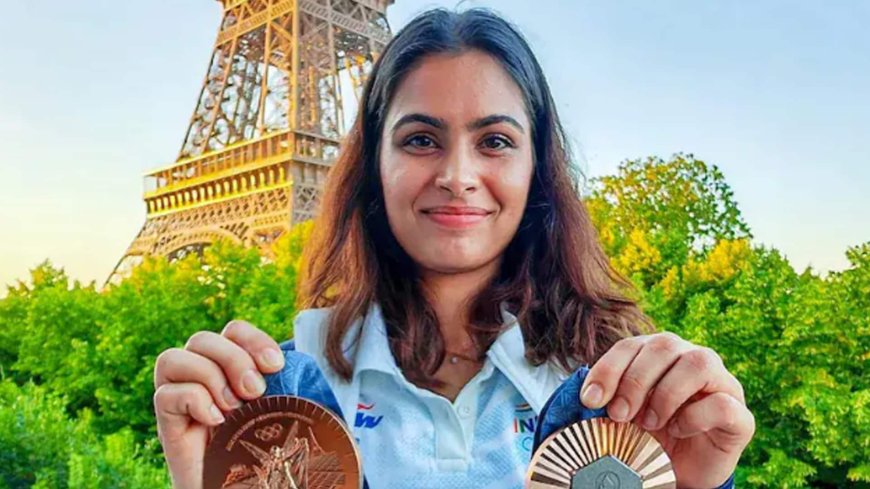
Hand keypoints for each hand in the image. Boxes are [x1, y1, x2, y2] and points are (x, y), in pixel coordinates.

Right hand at [153, 320, 284, 488]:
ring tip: (233, 408)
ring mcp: (181, 402)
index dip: (252, 339)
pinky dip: (194, 400)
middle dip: (233, 358)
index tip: (276, 365)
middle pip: (201, 338)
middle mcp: (200, 379)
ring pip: (173, 358)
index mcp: (230, 370)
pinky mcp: (168, 426)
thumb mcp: (284, 411)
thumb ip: (286, 385)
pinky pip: (166, 394)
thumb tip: (297, 365)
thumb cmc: (269, 453)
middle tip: (256, 391)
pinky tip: (216, 422)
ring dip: (209, 377)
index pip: (232, 330)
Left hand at [579, 332, 754, 488]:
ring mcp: (721, 384)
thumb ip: (607, 400)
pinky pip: (723, 403)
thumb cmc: (648, 436)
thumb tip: (584, 398)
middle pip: (664, 346)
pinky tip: (678, 430)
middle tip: (619, 415)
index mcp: (658, 354)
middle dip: (634, 381)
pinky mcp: (740, 415)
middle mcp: (691, 359)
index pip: (630, 344)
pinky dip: (695, 416)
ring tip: (649, 423)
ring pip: (698, 363)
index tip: (590, 400)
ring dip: (666, 394)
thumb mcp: (622, 417)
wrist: (678, 472)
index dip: (608, 369)